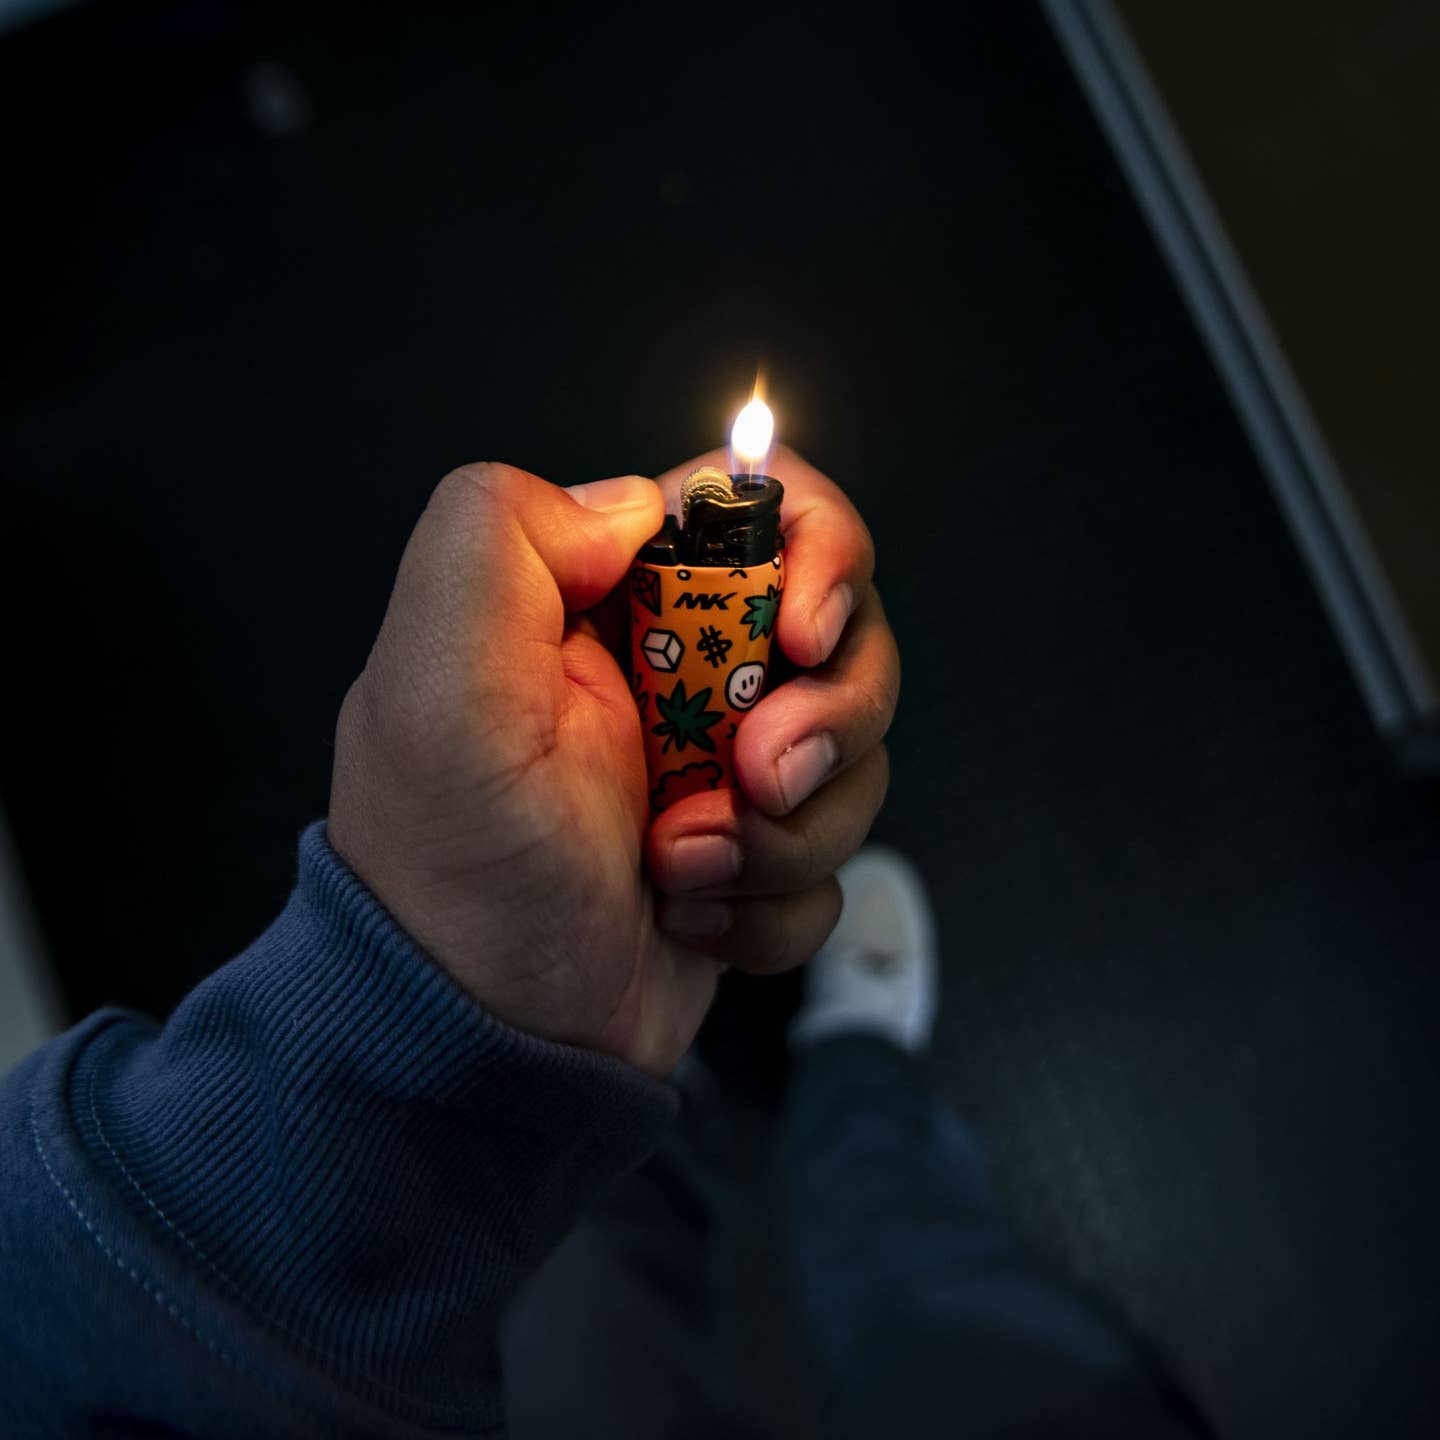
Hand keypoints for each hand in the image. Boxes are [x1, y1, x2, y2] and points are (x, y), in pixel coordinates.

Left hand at [328, 449, 897, 1074]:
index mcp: (610, 606)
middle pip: (840, 635)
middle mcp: (677, 677)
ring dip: (788, 829)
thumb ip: (501, 537)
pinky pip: (834, 864)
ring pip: (851, 758)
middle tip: (756, 773)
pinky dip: (773, 904)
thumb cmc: (450, 877)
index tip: (800, 634)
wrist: (478, 1048)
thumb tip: (630, 505)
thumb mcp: (433, 687)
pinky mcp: (750, 862)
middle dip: (826, 714)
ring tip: (684, 868)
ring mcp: (721, 774)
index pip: (756, 510)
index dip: (813, 552)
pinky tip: (690, 919)